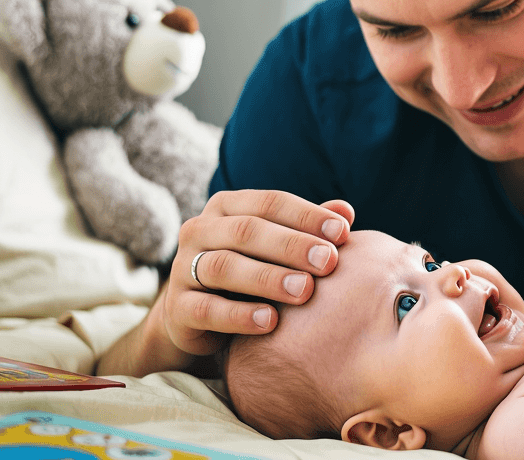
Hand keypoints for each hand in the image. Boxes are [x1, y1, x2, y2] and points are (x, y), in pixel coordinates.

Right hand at [150, 190, 353, 363]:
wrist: (198, 317)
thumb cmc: (250, 271)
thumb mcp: (277, 248)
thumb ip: (308, 229)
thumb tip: (346, 211)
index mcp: (227, 207)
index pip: (269, 202)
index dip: (306, 215)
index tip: (343, 232)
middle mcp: (200, 230)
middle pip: (246, 230)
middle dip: (292, 245)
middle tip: (329, 262)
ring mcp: (183, 268)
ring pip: (224, 266)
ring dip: (268, 278)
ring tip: (305, 291)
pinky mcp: (177, 308)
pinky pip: (206, 309)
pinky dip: (239, 316)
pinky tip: (270, 322)